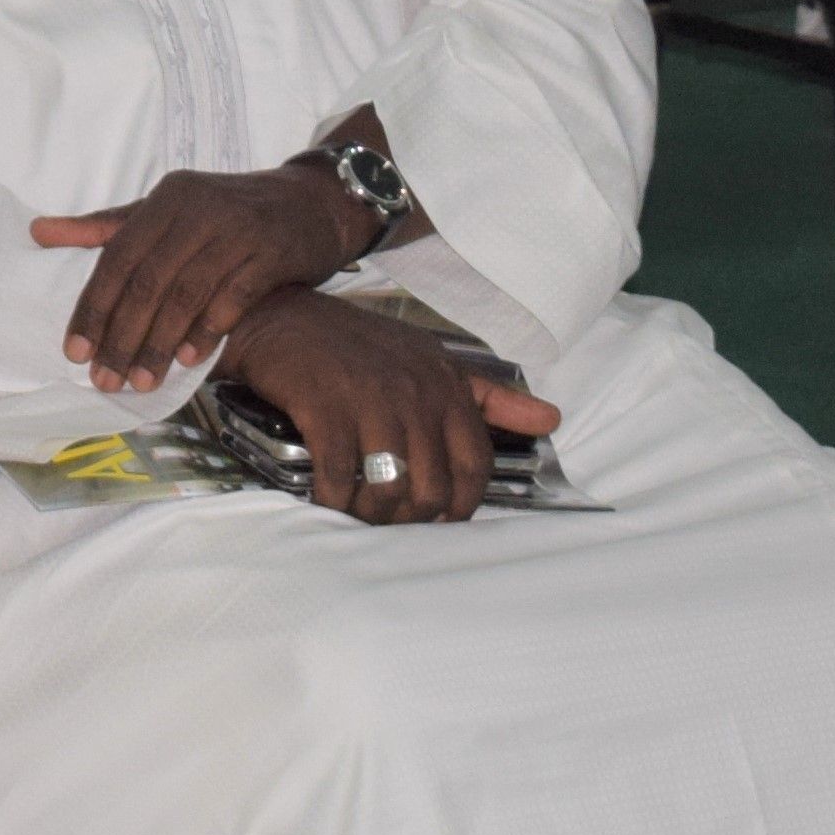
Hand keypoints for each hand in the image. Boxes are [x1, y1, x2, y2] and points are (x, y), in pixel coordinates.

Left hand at [33, 155, 371, 393]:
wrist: (311, 202)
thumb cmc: (228, 212)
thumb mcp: (166, 209)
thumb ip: (106, 226)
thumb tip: (38, 231)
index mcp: (164, 199)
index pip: (116, 258)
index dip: (93, 307)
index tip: (74, 352)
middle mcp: (196, 209)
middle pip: (147, 281)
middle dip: (122, 335)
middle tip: (105, 379)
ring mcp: (236, 229)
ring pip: (186, 293)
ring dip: (160, 343)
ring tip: (142, 381)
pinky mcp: (272, 251)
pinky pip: (234, 295)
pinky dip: (208, 329)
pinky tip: (189, 360)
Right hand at [211, 289, 556, 527]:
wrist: (282, 314)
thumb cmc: (360, 346)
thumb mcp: (432, 361)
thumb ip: (490, 396)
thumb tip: (552, 419)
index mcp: (447, 385)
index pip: (475, 465)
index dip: (460, 504)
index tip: (438, 517)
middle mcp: (416, 393)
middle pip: (433, 487)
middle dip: (412, 518)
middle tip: (389, 520)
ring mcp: (370, 400)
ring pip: (390, 488)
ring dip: (372, 515)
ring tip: (356, 513)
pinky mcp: (325, 408)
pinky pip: (339, 475)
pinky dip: (333, 499)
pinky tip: (326, 499)